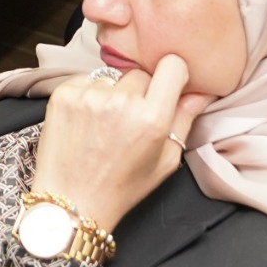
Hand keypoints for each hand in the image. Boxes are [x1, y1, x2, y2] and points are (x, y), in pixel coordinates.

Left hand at [31, 55, 211, 236]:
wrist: (72, 201)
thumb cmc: (122, 186)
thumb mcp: (165, 161)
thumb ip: (185, 120)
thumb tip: (203, 90)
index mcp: (151, 118)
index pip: (172, 65)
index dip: (173, 74)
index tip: (168, 85)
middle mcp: (121, 102)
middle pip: (141, 73)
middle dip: (141, 91)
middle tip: (132, 119)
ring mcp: (89, 96)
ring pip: (113, 77)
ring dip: (113, 93)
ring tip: (106, 124)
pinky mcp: (64, 94)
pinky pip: (86, 80)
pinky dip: (89, 94)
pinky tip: (87, 121)